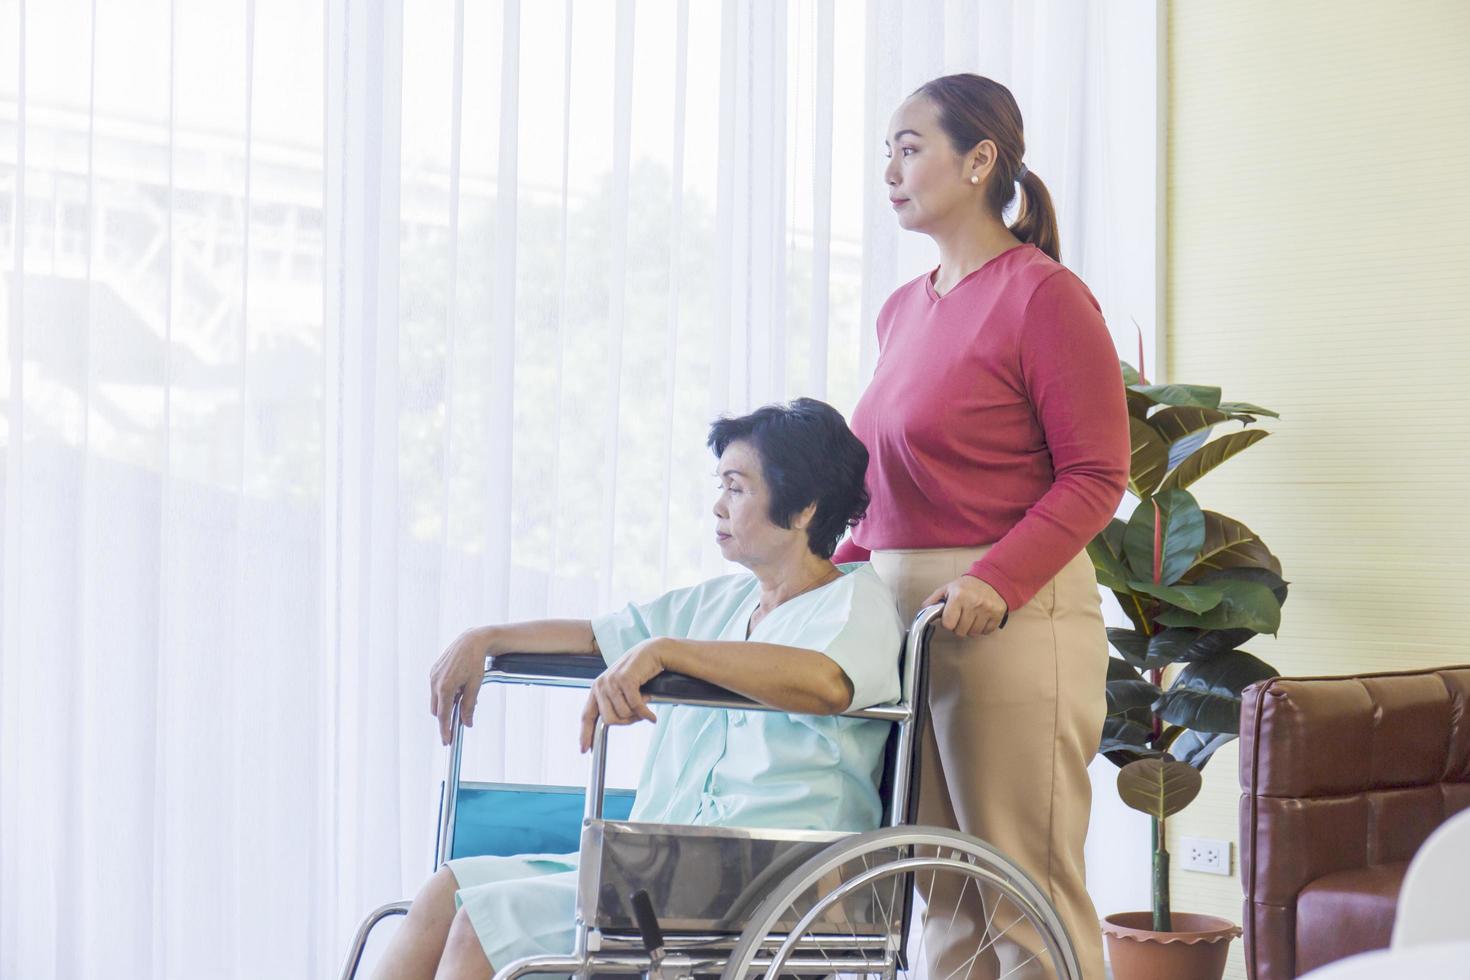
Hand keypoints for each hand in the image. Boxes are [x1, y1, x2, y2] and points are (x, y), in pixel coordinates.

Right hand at [429, 626, 496, 745]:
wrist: (471, 640)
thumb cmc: (475, 662)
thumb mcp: (475, 685)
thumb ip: (468, 706)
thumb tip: (467, 723)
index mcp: (445, 687)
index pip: (443, 716)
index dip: (445, 730)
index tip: (446, 741)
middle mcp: (435, 682)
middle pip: (437, 710)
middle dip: (446, 717)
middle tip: (460, 718)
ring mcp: (433, 676)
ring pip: (436, 699)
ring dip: (446, 703)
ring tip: (463, 696)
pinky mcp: (433, 671)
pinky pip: (436, 688)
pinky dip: (445, 693)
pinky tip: (458, 687)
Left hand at [580, 638, 664, 751]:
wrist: (652, 653)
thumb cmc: (638, 674)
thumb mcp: (621, 689)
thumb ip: (614, 704)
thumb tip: (613, 723)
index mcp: (597, 688)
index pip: (586, 715)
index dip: (585, 734)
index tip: (584, 750)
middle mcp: (600, 685)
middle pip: (609, 720)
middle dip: (626, 721)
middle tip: (638, 714)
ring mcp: (611, 682)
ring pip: (623, 715)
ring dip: (637, 714)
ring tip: (645, 702)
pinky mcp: (624, 680)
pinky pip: (635, 707)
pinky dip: (646, 714)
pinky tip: (652, 716)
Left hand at [921, 574, 1008, 637]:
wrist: (992, 579)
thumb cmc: (967, 586)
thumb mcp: (948, 589)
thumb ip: (933, 601)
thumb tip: (922, 612)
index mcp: (958, 596)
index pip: (948, 624)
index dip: (947, 623)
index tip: (950, 617)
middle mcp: (973, 603)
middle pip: (960, 632)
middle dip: (958, 626)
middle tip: (961, 616)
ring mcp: (987, 610)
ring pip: (973, 633)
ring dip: (970, 628)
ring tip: (971, 616)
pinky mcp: (997, 615)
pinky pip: (986, 632)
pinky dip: (982, 628)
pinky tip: (981, 618)